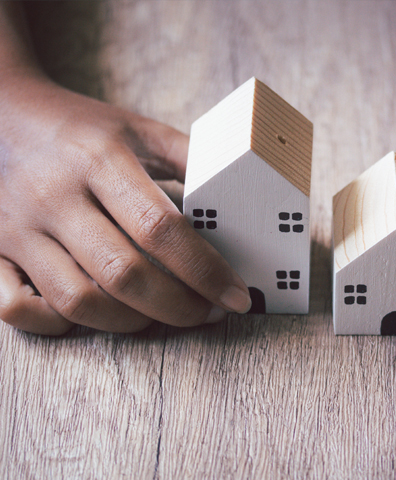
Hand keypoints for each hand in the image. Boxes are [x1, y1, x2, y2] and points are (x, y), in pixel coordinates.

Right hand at [0, 72, 250, 334]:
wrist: (1, 111)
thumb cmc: (81, 127)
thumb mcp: (138, 128)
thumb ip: (189, 158)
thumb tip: (243, 199)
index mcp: (100, 159)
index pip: (161, 227)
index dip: (205, 270)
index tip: (236, 296)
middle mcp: (55, 195)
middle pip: (123, 274)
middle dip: (178, 307)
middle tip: (207, 313)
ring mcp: (18, 226)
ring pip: (76, 300)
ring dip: (130, 322)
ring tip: (160, 316)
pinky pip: (14, 307)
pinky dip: (56, 324)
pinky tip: (92, 315)